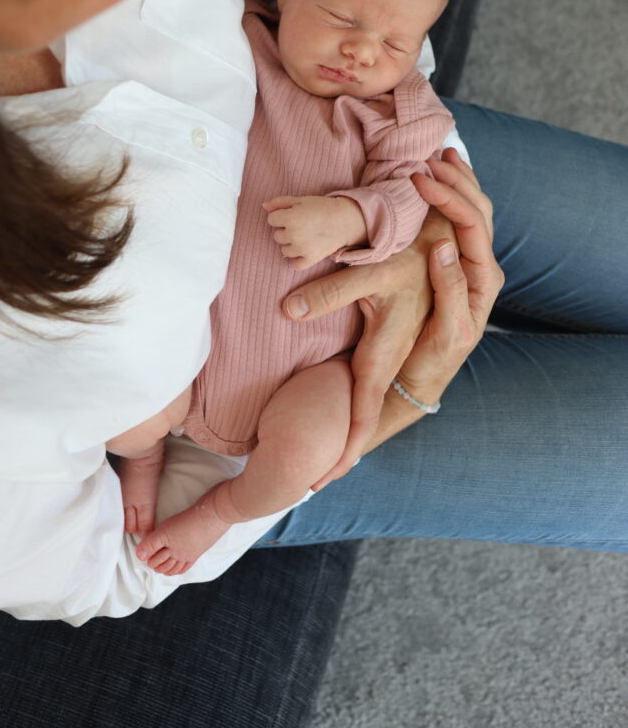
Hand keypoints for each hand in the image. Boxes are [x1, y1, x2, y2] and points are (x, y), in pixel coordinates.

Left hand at [263, 194, 365, 270]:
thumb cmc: (321, 208)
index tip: (294, 214)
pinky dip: (298, 259)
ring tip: (305, 236)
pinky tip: (305, 251)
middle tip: (302, 225)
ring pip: (284, 250)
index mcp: (290, 217)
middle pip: (277, 236)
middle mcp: (294, 234)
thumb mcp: (300, 200)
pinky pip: (295, 264)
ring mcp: (302, 249)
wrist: (345, 220)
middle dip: (286, 230)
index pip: (271, 220)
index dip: (281, 216)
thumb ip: (280, 202)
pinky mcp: (311, 259)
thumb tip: (263, 206)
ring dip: (291, 244)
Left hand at [280, 199, 456, 489]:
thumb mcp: (370, 275)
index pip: (363, 415)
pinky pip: (367, 382)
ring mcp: (390, 354)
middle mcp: (388, 361)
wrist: (439, 245)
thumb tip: (288, 311)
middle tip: (313, 482)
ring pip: (366, 403)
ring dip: (348, 431)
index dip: (344, 450)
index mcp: (383, 355)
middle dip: (342, 452)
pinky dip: (353, 405)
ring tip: (324, 459)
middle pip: (363, 419)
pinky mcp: (387, 341)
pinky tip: (340, 408)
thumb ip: (329, 293)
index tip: (320, 481)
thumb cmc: (407, 260)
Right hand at [389, 148, 504, 404]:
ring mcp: (472, 266)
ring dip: (459, 182)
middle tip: (428, 157)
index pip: (471, 225)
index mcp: (483, 281)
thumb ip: (450, 290)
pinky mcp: (458, 267)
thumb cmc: (432, 361)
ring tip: (441, 156)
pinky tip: (445, 179)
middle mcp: (484, 269)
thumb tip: (443, 246)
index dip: (447, 197)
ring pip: (473, 211)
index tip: (420, 178)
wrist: (420, 380)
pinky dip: (455, 196)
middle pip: (477, 211)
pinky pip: (462, 222)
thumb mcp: (446, 332)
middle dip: (455, 180)